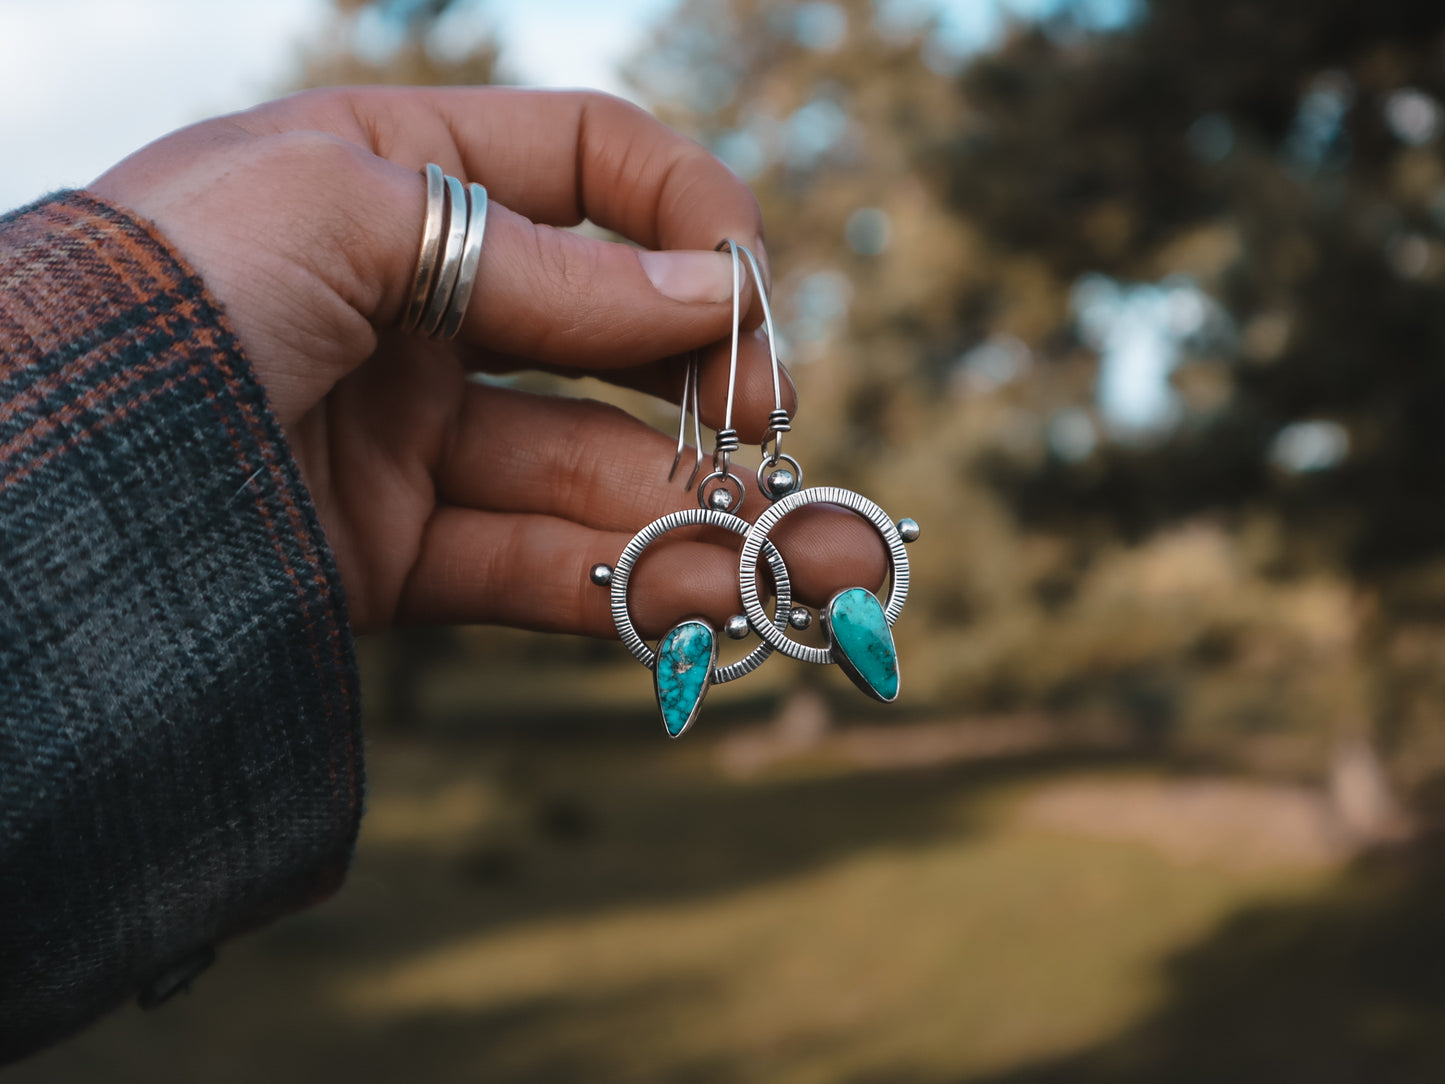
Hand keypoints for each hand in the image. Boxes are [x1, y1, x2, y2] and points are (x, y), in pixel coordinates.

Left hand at [91, 87, 883, 634]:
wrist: (18, 487)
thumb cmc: (161, 282)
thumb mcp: (353, 211)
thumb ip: (546, 265)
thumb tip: (713, 293)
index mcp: (394, 171)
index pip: (590, 172)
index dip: (688, 227)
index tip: (746, 308)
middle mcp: (413, 301)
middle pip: (610, 344)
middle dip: (723, 403)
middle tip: (804, 461)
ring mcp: (404, 434)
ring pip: (586, 476)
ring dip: (711, 522)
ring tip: (828, 568)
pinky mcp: (383, 554)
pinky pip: (527, 566)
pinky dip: (622, 585)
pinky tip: (719, 605)